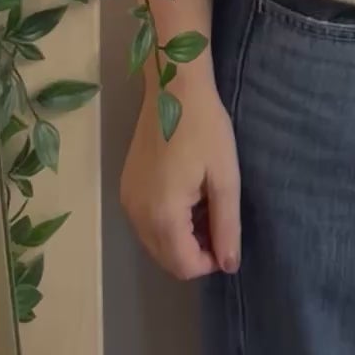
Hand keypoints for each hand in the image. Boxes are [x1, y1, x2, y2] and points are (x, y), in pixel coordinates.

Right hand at [120, 76, 240, 280]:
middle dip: (195, 251)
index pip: (183, 267)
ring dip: (181, 238)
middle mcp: (137, 215)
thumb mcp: (225, 177)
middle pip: (166, 260)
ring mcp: (127, 201)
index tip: (227, 235)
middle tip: (218, 219)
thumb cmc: (205, 128)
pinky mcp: (126, 188)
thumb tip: (228, 266)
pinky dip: (167, 222)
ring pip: (155, 243)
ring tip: (204, 204)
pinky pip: (146, 223)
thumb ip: (226, 226)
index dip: (209, 262)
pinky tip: (186, 195)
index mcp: (162, 215)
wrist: (174, 88)